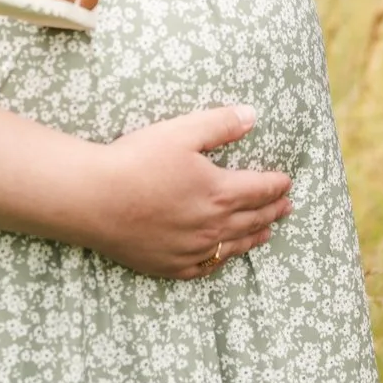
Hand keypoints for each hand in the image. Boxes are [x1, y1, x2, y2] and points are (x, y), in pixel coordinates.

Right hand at [81, 105, 292, 279]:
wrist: (94, 199)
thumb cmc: (136, 160)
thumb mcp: (180, 132)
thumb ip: (220, 124)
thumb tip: (252, 116)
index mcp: (220, 192)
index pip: (260, 188)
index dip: (277, 184)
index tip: (287, 182)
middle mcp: (213, 225)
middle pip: (253, 219)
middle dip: (273, 210)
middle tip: (287, 207)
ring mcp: (193, 249)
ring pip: (234, 245)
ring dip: (255, 236)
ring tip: (267, 232)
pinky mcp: (172, 265)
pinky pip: (207, 266)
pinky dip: (222, 259)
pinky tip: (223, 255)